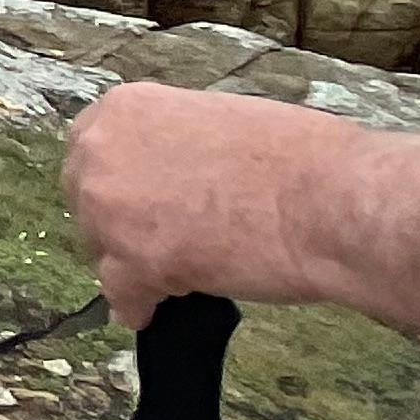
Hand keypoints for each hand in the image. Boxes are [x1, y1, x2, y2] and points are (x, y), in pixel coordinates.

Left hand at [61, 80, 366, 325]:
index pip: (92, 152)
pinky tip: (158, 310)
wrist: (331, 200)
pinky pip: (120, 296)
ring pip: (101, 249)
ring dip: (132, 264)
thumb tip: (163, 179)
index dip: (119, 183)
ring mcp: (112, 208)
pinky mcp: (134, 263)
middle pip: (88, 201)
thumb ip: (172, 146)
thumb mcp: (215, 122)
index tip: (140, 201)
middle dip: (120, 223)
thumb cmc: (299, 158)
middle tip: (165, 238)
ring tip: (180, 272)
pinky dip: (139, 307)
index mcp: (124, 109)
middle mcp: (102, 152)